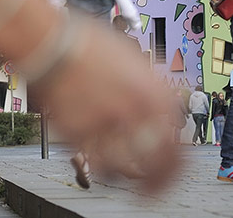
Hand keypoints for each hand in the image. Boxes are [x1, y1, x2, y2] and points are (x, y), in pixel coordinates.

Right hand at [34, 23, 181, 192]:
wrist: (54, 42)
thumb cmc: (89, 44)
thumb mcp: (133, 60)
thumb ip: (149, 87)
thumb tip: (157, 103)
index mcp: (155, 94)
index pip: (179, 146)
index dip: (177, 167)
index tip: (171, 173)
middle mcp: (137, 113)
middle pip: (158, 165)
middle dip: (158, 183)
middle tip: (152, 189)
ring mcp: (109, 126)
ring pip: (127, 171)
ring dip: (128, 176)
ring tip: (125, 176)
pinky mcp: (81, 135)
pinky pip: (97, 164)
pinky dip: (101, 168)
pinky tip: (101, 164)